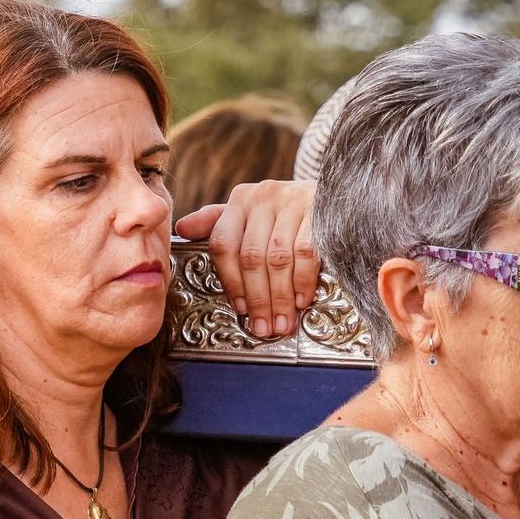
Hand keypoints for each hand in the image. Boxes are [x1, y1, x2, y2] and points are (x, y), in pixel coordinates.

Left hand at [176, 180, 317, 339]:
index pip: (224, 246)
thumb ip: (217, 222)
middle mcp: (263, 197)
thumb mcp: (250, 212)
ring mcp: (292, 201)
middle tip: (263, 327)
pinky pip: (307, 252)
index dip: (231, 282)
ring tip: (282, 323)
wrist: (338, 191)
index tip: (240, 310)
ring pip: (278, 259)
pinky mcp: (320, 210)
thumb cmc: (285, 210)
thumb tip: (181, 230)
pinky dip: (303, 281)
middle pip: (251, 257)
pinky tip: (301, 301)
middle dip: (257, 298)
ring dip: (279, 297)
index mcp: (240, 200)